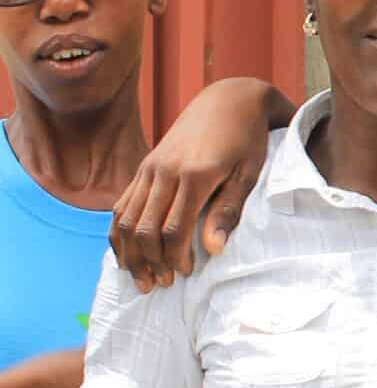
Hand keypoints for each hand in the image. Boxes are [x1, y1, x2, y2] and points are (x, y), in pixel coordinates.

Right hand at [109, 77, 276, 287]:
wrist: (228, 101)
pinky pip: (122, 204)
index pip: (174, 230)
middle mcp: (164, 171)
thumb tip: (213, 249)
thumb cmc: (246, 142)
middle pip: (143, 228)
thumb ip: (228, 211)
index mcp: (194, 175)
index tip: (186, 274)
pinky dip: (119, 232)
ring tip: (141, 278)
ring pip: (125, 218)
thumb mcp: (248, 175)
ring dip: (130, 253)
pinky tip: (126, 253)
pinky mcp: (144, 167)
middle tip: (160, 285)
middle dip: (149, 262)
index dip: (176, 258)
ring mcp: (149, 168)